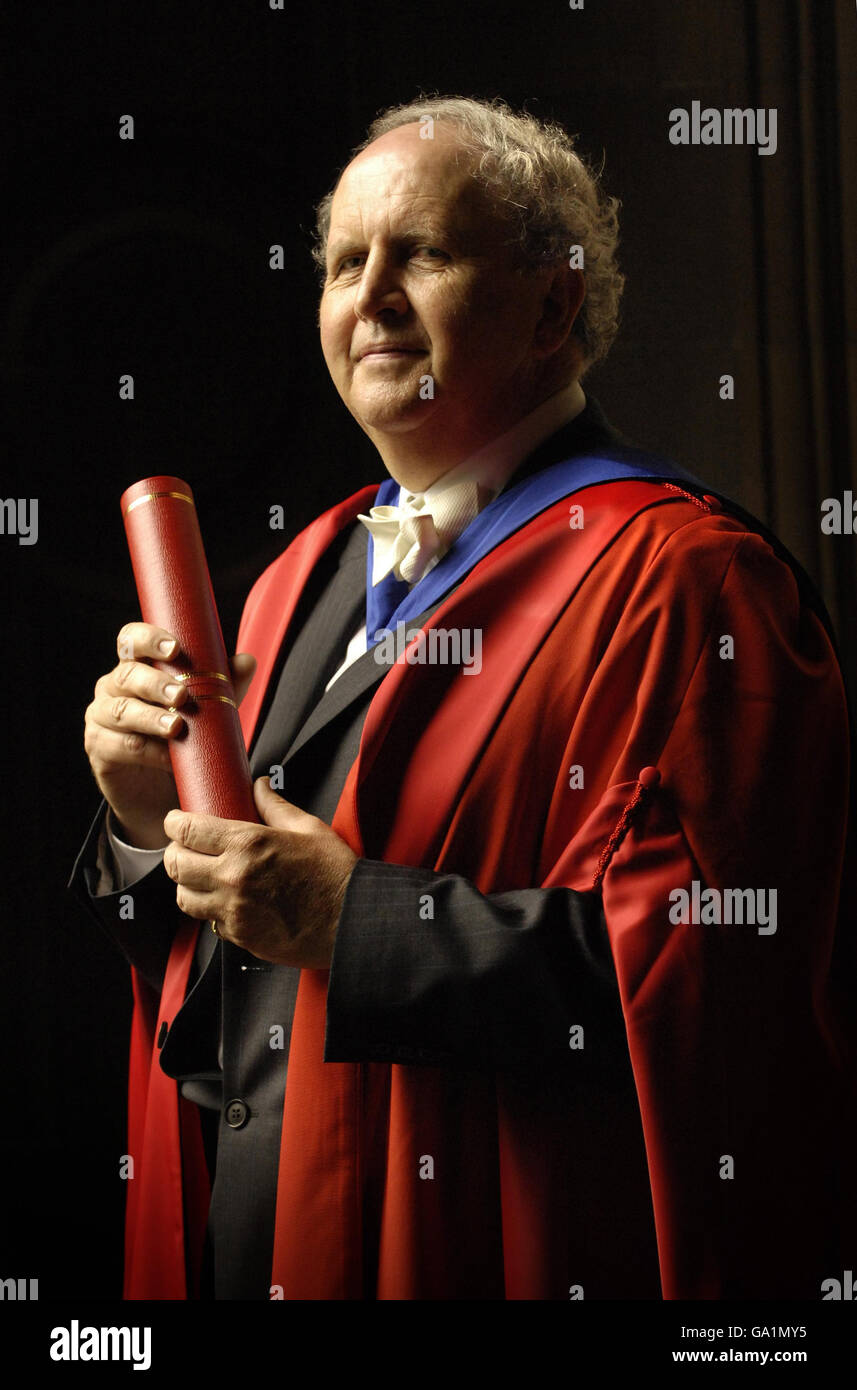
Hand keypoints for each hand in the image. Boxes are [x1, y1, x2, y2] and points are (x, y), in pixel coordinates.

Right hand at [84, 622, 256, 849]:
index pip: (132, 640)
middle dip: (155, 683)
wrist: (161, 790)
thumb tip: (246, 661)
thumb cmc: (179, 739)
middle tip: (181, 695)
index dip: (148, 639)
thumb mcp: (205, 712)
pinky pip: (119, 746)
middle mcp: (113, 688)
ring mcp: (101, 717)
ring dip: (150, 718)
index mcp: (137, 667)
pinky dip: (147, 751)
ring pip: (120, 711)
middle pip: (127, 676)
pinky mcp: (99, 748)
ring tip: (176, 727)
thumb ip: (223, 687)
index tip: (174, 648)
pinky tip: (167, 758)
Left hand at [162, 777, 358, 967]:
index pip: (188, 830)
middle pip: (175, 865)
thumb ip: (274, 806)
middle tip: (184, 848)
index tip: (175, 821)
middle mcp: (233, 878)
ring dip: (188, 885)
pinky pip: (210, 923)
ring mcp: (234, 911)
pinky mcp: (241, 937)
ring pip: (184, 899)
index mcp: (248, 844)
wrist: (352, 921)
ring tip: (201, 877)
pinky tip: (228, 901)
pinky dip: (212, 911)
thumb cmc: (335, 874)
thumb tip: (259, 786)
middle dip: (174, 853)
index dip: (174, 822)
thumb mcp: (308, 828)